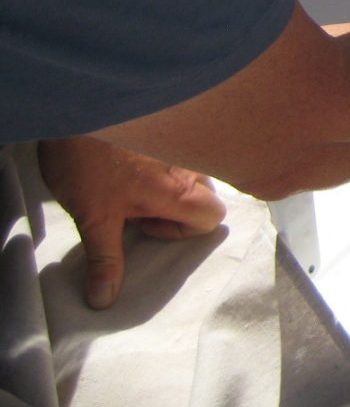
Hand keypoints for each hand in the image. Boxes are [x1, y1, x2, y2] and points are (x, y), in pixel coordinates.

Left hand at [37, 137, 226, 309]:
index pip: (212, 218)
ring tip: (128, 180)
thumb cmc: (88, 163)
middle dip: (175, 204)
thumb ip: (106, 259)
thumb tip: (105, 298)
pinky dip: (161, 159)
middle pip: (204, 193)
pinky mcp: (167, 125)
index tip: (144, 223)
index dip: (180, 231)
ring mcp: (180, 141)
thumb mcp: (93, 218)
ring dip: (167, 180)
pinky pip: (179, 149)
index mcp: (178, 190)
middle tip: (134, 203)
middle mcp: (188, 164)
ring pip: (192, 170)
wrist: (79, 108)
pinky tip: (126, 159)